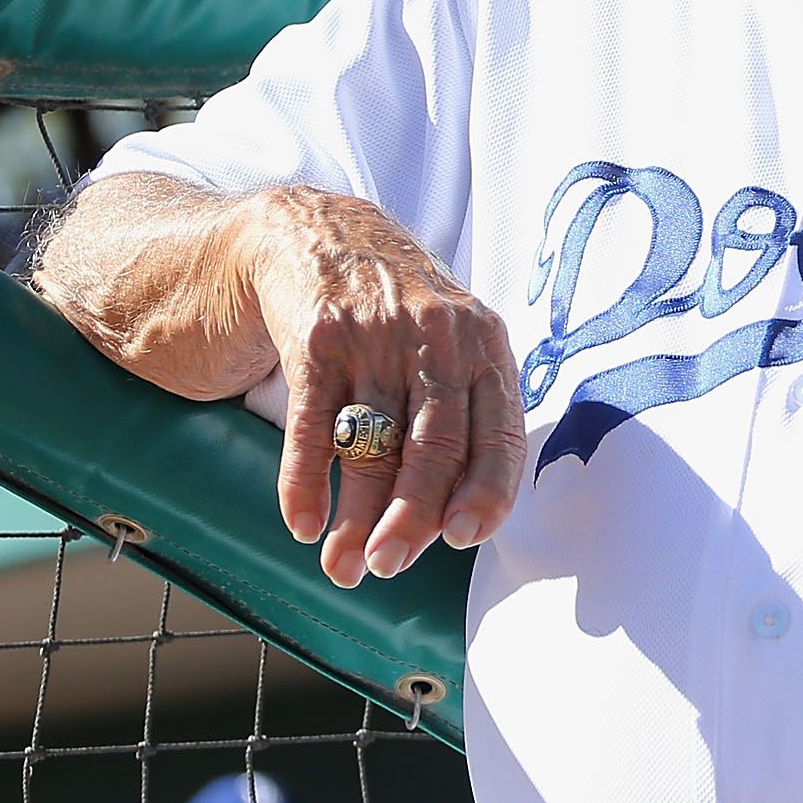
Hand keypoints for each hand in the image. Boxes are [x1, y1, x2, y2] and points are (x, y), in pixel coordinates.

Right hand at [247, 186, 525, 588]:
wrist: (316, 235)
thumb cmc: (398, 315)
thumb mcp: (451, 343)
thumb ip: (465, 418)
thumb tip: (456, 523)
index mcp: (484, 345)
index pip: (499, 433)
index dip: (486, 494)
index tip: (462, 539)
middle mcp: (436, 337)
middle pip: (433, 448)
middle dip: (411, 520)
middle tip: (389, 567)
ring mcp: (375, 336)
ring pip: (372, 446)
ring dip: (355, 517)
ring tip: (345, 567)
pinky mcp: (317, 338)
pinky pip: (313, 425)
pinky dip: (305, 481)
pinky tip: (303, 523)